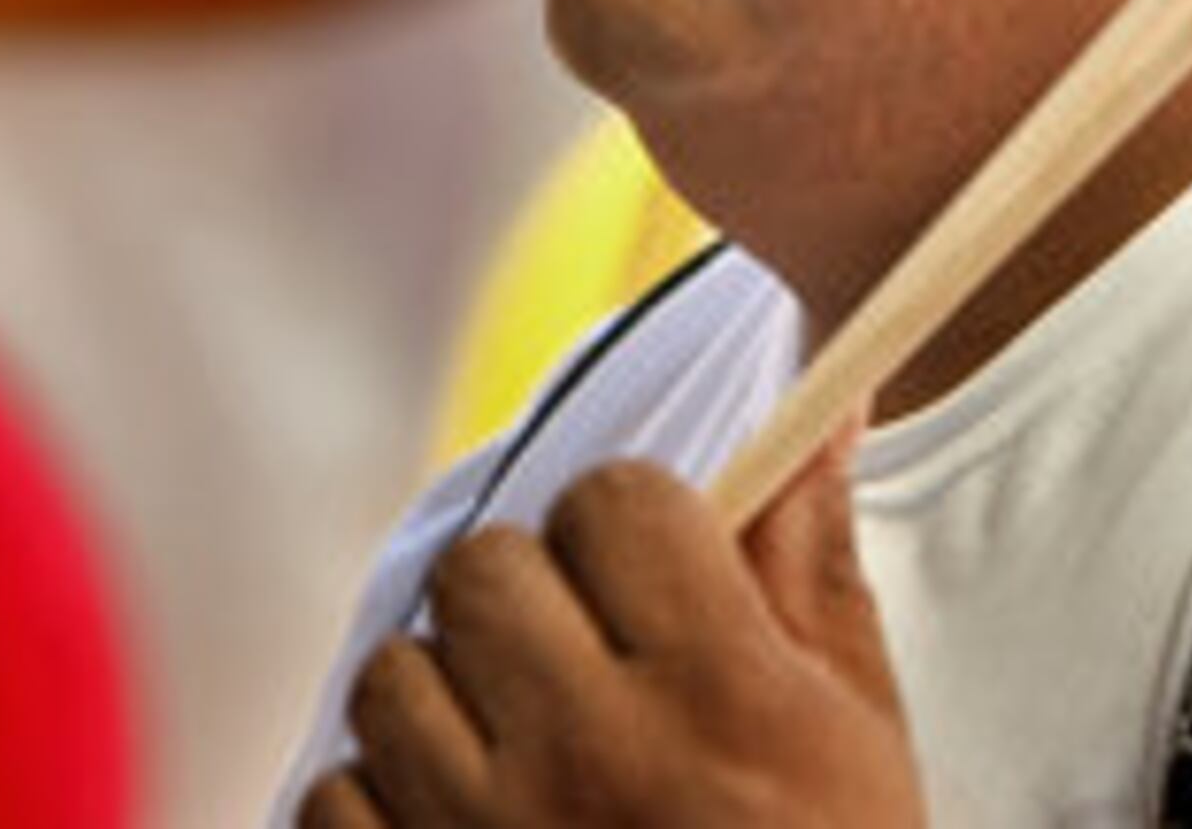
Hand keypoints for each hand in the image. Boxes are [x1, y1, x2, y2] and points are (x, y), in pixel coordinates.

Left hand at [298, 436, 918, 827]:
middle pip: (486, 568)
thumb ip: (813, 561)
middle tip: (585, 649)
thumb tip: (827, 404)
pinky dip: (384, 800)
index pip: (613, 501)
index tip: (659, 565)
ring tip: (518, 740)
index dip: (635, 520)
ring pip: (394, 671)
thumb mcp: (856, 727)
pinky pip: (334, 797)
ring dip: (450, 689)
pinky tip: (463, 821)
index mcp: (718, 695)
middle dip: (535, 589)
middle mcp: (589, 756)